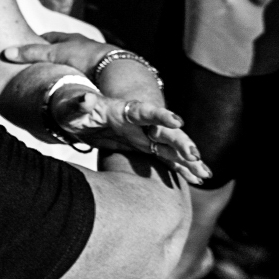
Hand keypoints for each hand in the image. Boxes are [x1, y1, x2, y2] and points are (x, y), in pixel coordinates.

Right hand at [1, 30, 113, 73]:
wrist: (114, 70)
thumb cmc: (84, 57)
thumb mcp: (53, 53)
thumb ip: (31, 53)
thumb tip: (6, 53)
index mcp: (71, 39)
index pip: (49, 38)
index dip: (36, 42)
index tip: (24, 49)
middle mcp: (81, 48)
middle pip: (60, 51)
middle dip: (48, 59)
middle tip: (33, 67)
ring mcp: (90, 62)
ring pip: (71, 65)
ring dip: (61, 72)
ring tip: (48, 82)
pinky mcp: (97, 77)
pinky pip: (80, 78)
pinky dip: (72, 82)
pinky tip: (66, 91)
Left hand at [49, 87, 210, 185]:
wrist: (75, 114)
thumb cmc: (72, 108)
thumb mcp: (72, 106)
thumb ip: (79, 103)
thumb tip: (85, 98)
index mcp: (123, 110)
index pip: (144, 111)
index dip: (160, 116)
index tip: (177, 121)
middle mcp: (139, 123)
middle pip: (164, 132)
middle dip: (181, 143)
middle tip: (195, 156)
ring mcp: (143, 135)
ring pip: (171, 147)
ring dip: (188, 160)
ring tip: (206, 174)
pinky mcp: (143, 147)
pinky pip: (166, 158)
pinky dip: (181, 168)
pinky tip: (197, 179)